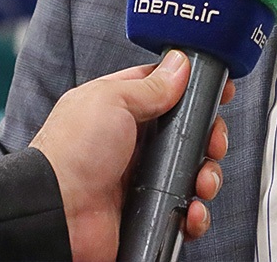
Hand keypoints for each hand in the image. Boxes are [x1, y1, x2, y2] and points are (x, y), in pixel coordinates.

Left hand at [29, 51, 234, 261]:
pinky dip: (195, 213)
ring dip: (207, 176)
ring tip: (202, 182)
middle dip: (209, 137)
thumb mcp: (112, 100)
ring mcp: (142, 179)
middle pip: (189, 133)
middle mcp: (134, 144)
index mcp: (121, 109)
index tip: (219, 91)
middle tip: (212, 141)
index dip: (194, 90)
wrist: (57, 212)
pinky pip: (184, 211)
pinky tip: (190, 210)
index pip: (166, 91)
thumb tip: (179, 63)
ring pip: (193, 172)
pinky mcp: (149, 212)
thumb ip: (151, 85)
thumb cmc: (71, 152)